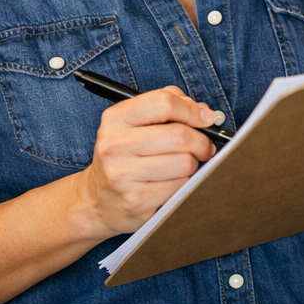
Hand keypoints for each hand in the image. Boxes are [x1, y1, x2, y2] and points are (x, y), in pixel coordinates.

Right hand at [76, 85, 218, 236]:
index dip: (192, 110)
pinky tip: (170, 182)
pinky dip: (183, 184)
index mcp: (115, 119)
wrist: (98, 201)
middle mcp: (115, 145)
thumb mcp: (135, 124)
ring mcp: (123, 175)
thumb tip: (203, 112)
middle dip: (201, 141)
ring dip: (192, 164)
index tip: (205, 119)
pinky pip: (179, 187)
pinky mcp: (136, 201)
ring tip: (182, 165)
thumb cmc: (125, 157)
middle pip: (179, 135)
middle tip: (204, 146)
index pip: (163, 103)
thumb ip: (169, 107)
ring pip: (184, 163)